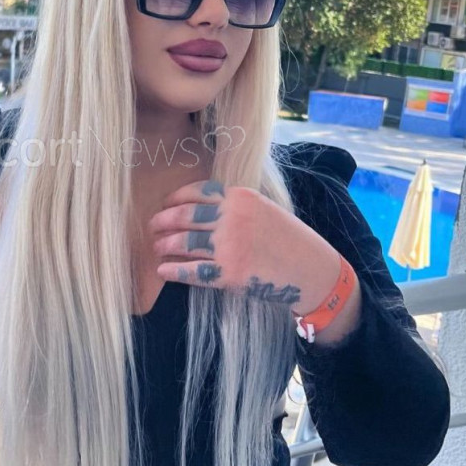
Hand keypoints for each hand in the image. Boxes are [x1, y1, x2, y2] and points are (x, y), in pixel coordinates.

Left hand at [149, 179, 342, 320]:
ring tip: (156, 247)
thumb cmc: (290, 241)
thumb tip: (198, 210)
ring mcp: (230, 246)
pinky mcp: (229, 273)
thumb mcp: (265, 210)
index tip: (165, 205)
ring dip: (165, 245)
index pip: (197, 192)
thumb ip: (235, 207)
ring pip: (184, 242)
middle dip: (163, 221)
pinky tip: (163, 270)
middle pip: (185, 216)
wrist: (312, 272)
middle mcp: (233, 218)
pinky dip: (173, 270)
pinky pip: (192, 270)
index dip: (175, 199)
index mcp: (241, 197)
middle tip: (152, 227)